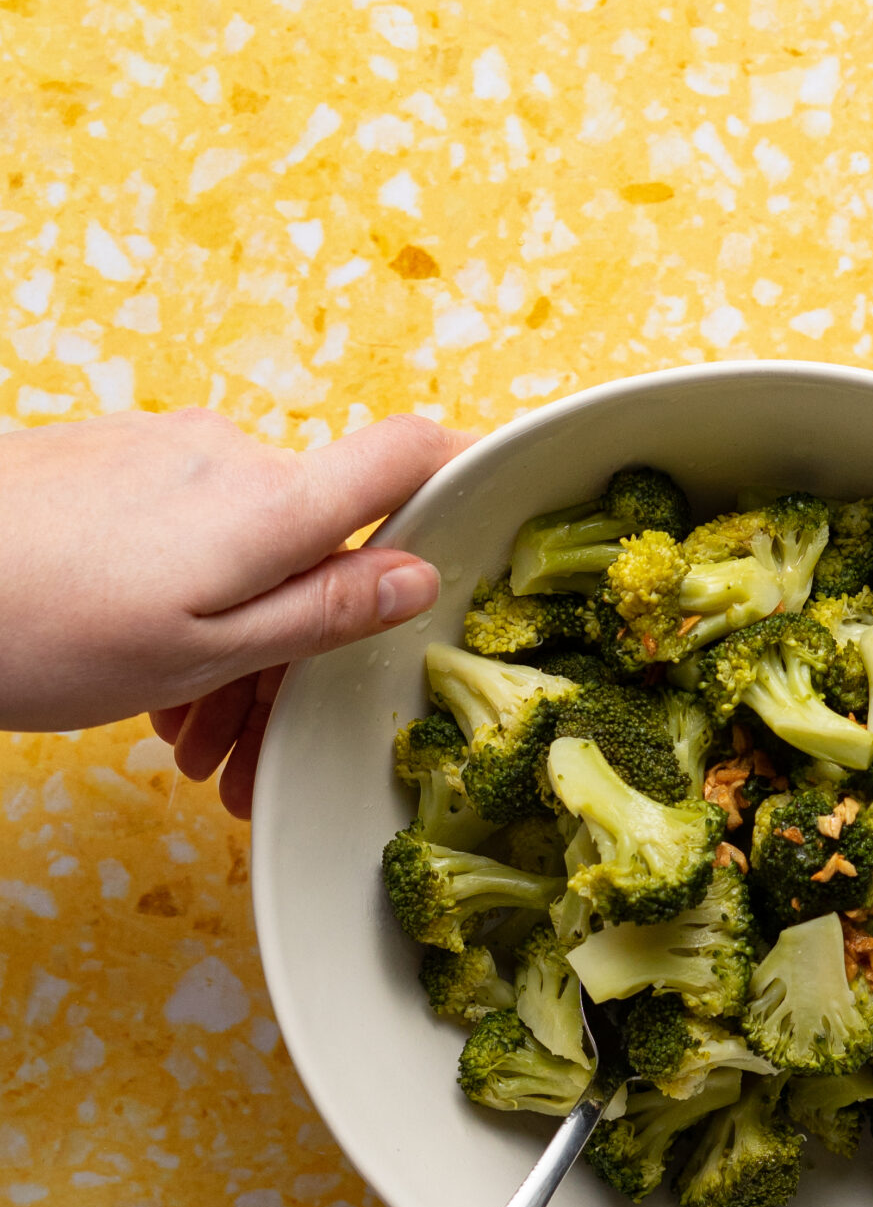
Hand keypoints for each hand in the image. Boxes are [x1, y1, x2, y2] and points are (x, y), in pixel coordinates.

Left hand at [0, 408, 475, 815]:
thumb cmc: (39, 628)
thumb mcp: (203, 649)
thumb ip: (322, 611)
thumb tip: (418, 577)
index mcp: (271, 504)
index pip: (406, 454)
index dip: (463, 472)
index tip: (493, 504)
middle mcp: (230, 458)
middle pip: (316, 544)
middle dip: (301, 649)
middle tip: (252, 753)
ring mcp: (168, 456)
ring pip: (246, 553)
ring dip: (237, 649)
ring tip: (186, 741)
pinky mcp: (115, 464)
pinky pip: (188, 536)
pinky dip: (189, 608)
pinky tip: (146, 682)